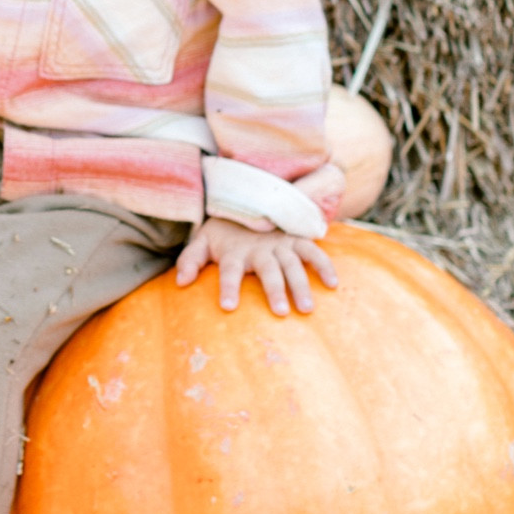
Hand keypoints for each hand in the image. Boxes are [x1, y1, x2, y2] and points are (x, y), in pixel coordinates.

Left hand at [176, 216, 337, 316]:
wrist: (243, 201)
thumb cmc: (222, 232)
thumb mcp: (201, 242)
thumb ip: (189, 261)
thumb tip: (180, 284)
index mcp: (234, 251)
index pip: (229, 271)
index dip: (228, 287)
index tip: (228, 307)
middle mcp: (258, 248)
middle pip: (267, 270)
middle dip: (274, 290)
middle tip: (280, 313)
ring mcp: (279, 243)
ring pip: (292, 264)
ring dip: (300, 284)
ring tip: (306, 308)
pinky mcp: (295, 239)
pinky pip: (312, 251)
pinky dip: (323, 265)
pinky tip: (332, 284)